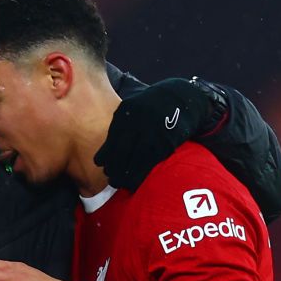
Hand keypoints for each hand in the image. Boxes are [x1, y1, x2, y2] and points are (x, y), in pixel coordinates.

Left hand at [94, 77, 221, 190]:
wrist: (180, 97)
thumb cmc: (150, 108)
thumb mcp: (132, 109)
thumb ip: (120, 126)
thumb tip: (104, 154)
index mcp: (126, 113)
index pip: (112, 139)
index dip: (104, 155)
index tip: (99, 164)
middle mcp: (139, 122)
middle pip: (121, 151)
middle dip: (113, 168)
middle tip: (110, 178)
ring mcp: (154, 133)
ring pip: (136, 160)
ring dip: (125, 176)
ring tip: (119, 183)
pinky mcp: (167, 142)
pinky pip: (151, 162)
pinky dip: (140, 174)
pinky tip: (133, 182)